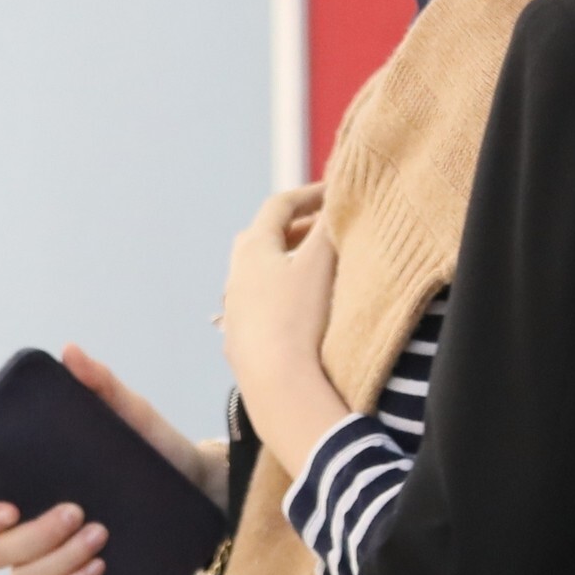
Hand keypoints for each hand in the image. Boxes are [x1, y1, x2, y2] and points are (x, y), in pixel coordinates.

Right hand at [0, 346, 227, 574]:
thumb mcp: (129, 414)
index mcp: (27, 485)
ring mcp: (53, 554)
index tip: (11, 507)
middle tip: (79, 513)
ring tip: (101, 534)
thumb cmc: (152, 447)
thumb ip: (100, 385)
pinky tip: (99, 567)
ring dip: (57, 561)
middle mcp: (30, 523)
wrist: (198, 485)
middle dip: (33, 538)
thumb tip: (70, 352)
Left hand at [222, 190, 349, 471]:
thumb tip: (339, 203)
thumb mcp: (321, 263)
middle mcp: (236, 275)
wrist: (278, 383)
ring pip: (259, 274)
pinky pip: (260, 307)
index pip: (278, 206)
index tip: (334, 191)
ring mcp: (235, 309)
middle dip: (296, 228)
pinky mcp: (241, 341)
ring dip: (286, 264)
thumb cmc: (300, 316)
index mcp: (253, 248)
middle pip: (264, 237)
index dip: (309, 194)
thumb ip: (330, 227)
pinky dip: (281, 297)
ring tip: (314, 270)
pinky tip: (299, 311)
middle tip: (325, 228)